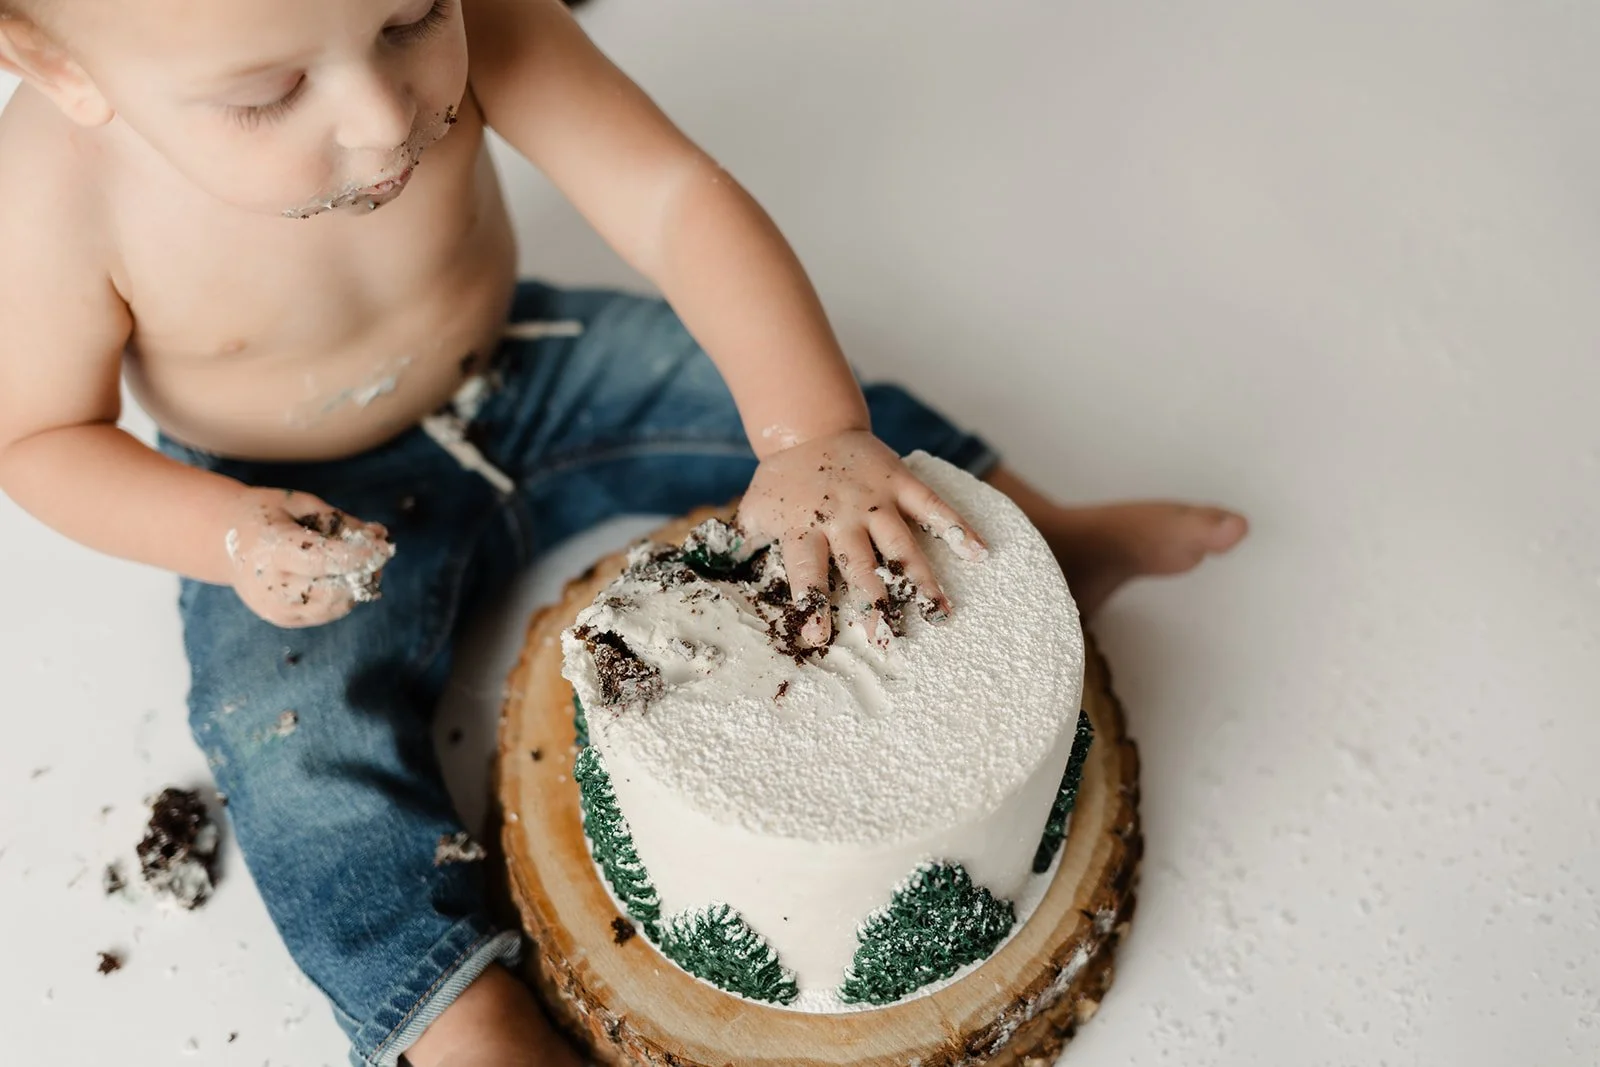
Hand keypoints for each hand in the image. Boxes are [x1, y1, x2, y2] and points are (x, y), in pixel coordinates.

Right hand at [223, 488, 395, 628]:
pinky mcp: (284, 619)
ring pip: (337, 604)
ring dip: (359, 583)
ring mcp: (277, 608)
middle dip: (365, 570)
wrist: (224, 542)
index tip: (386, 546)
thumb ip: (339, 520)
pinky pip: (329, 611)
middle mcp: (272, 586)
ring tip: (362, 560)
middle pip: (335, 588)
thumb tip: (379, 535)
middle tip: (379, 550)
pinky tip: (344, 573)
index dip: (360, 555)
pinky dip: (345, 594)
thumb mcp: (299, 503)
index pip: (324, 560)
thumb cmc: (267, 515)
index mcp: (271, 551)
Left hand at [737, 430, 986, 648]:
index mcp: (802, 525)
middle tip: (886, 638)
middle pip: (859, 565)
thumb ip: (742, 547)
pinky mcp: (900, 481)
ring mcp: (874, 498)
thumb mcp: (754, 512)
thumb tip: (714, 580)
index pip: (806, 571)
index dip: (811, 604)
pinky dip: (958, 527)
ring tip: (939, 614)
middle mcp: (840, 515)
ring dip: (921, 579)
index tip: (817, 638)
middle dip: (873, 602)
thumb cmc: (781, 483)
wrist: (809, 430)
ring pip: (901, 543)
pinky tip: (981, 553)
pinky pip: (933, 506)